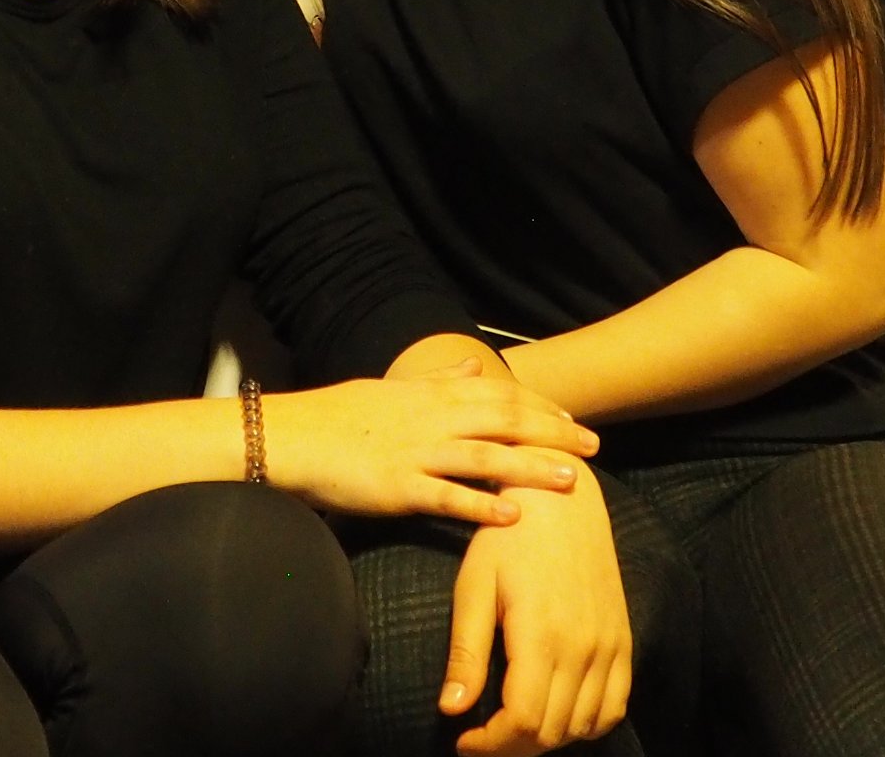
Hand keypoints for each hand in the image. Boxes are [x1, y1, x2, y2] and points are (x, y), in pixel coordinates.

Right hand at [261, 355, 595, 527]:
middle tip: (593, 447)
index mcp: (432, 395)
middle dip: (553, 433)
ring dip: (532, 468)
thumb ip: (438, 381)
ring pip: (486, 458)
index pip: (500, 395)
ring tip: (571, 480)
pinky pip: (447, 498)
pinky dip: (481, 506)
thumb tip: (473, 367)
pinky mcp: (398, 487)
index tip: (572, 418)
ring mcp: (417, 454)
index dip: (540, 406)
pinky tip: (512, 516)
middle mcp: (432, 420)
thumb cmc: (340, 415)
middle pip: (505, 421)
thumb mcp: (394, 389)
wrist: (291, 436)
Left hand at [444, 479, 633, 752]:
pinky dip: (588, 724)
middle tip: (482, 738)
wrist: (561, 499)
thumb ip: (467, 653)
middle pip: (551, 732)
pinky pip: (615, 706)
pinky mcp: (623, 640)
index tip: (463, 741)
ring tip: (513, 728)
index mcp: (541, 636)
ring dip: (547, 738)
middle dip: (512, 747)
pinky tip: (558, 715)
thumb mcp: (474, 587)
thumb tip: (451, 709)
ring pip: (583, 726)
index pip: (522, 722)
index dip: (490, 745)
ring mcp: (609, 646)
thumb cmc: (507, 537)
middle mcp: (583, 648)